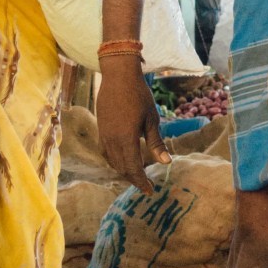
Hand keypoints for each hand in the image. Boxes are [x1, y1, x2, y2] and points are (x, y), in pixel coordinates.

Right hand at [96, 59, 169, 194]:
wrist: (118, 76)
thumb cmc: (139, 95)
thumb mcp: (152, 119)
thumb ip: (156, 143)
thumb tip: (166, 163)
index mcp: (126, 139)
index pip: (133, 168)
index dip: (142, 182)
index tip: (151, 190)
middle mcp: (112, 140)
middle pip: (122, 168)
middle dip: (134, 179)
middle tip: (146, 185)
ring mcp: (104, 135)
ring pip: (112, 162)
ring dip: (124, 171)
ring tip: (137, 175)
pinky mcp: (101, 130)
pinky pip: (106, 153)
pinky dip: (115, 161)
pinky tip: (123, 160)